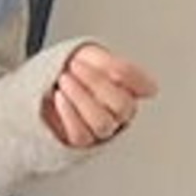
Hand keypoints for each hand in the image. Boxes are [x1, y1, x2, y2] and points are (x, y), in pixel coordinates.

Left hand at [41, 41, 158, 146]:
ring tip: (65, 80)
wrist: (45, 79)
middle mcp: (120, 113)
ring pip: (102, 123)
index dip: (126, 74)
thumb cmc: (73, 69)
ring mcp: (102, 128)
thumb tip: (151, 89)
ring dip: (81, 98)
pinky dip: (69, 114)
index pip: (143, 86)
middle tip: (77, 66)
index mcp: (131, 90)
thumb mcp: (94, 56)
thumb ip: (120, 67)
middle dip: (97, 83)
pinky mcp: (81, 140)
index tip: (106, 62)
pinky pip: (80, 134)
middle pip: (122, 106)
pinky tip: (60, 98)